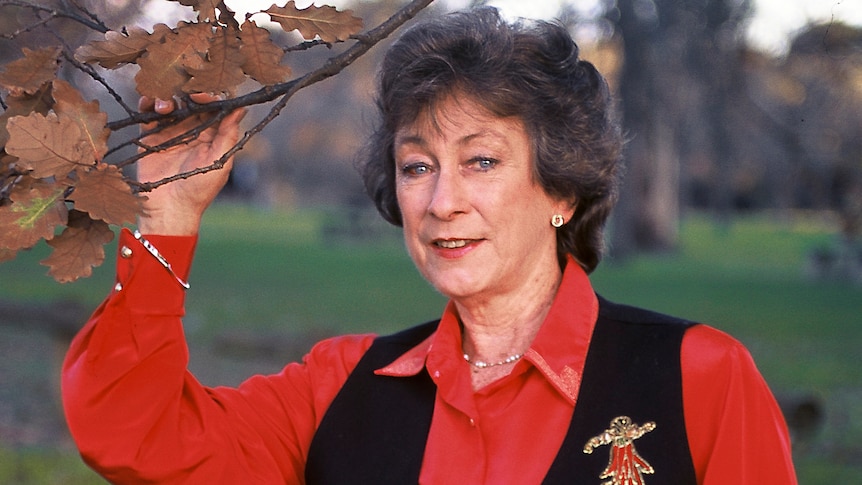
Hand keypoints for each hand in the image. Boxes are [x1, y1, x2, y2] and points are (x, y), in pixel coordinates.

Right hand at [136, 93, 246, 234]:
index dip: (209, 96)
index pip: (213, 107)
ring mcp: (172, 131)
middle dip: (185, 93)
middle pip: (190, 100)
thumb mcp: (219, 162)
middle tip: (181, 95)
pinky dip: (148, 104)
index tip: (201, 95)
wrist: (169, 209)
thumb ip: (228, 134)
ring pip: (170, 103)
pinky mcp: (151, 136)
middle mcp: (193, 130)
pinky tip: (148, 104)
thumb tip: (242, 108)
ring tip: (164, 107)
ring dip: (167, 98)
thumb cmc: (200, 190)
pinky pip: (149, 114)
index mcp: (213, 135)